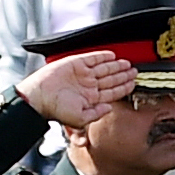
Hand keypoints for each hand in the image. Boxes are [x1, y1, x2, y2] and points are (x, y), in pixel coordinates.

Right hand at [17, 51, 136, 128]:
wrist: (39, 97)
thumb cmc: (55, 109)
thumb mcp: (80, 118)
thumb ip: (97, 113)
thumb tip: (109, 108)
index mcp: (90, 98)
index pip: (112, 92)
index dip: (124, 88)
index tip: (133, 84)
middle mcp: (88, 85)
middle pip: (111, 79)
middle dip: (123, 75)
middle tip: (135, 72)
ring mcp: (82, 74)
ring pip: (104, 68)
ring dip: (116, 66)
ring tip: (128, 64)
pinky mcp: (75, 63)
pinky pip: (92, 58)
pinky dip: (102, 56)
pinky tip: (112, 56)